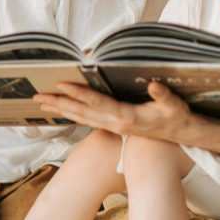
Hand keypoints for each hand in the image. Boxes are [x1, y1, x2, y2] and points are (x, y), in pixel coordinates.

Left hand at [34, 81, 195, 141]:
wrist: (181, 135)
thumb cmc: (177, 117)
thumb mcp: (174, 105)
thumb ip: (163, 95)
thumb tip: (153, 85)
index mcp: (127, 117)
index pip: (98, 103)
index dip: (79, 93)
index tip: (62, 84)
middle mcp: (115, 124)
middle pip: (82, 112)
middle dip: (59, 103)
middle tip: (38, 95)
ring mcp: (113, 127)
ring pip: (81, 118)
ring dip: (61, 109)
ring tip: (42, 102)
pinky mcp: (113, 127)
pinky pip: (87, 120)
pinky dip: (72, 114)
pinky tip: (62, 109)